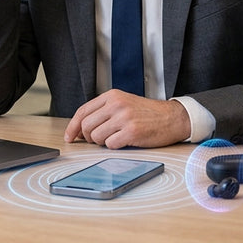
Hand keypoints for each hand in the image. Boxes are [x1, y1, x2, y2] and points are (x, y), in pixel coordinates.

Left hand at [64, 90, 190, 148]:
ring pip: (96, 137)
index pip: (83, 111)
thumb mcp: (124, 103)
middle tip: (97, 140)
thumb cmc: (148, 113)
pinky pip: (110, 145)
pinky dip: (115, 146)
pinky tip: (125, 141)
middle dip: (88, 137)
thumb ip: (103, 112)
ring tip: (116, 138)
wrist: (172, 118)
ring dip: (103, 142)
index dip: (73, 126)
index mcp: (112, 96)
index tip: (69, 137)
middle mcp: (117, 105)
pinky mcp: (132, 132)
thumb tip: (80, 129)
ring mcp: (124, 118)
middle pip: (86, 126)